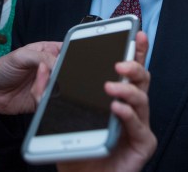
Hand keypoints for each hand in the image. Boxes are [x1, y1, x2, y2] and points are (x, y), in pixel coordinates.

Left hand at [0, 41, 60, 114]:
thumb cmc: (2, 68)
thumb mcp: (21, 56)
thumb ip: (42, 57)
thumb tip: (58, 63)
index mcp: (47, 52)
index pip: (66, 50)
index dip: (70, 55)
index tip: (64, 60)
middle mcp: (50, 68)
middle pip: (66, 70)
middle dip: (59, 73)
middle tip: (47, 73)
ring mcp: (48, 83)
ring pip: (60, 85)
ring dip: (48, 86)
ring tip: (35, 85)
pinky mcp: (44, 98)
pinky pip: (50, 99)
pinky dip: (42, 96)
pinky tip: (33, 93)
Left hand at [57, 32, 155, 171]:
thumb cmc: (76, 153)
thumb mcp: (55, 119)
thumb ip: (47, 94)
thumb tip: (44, 68)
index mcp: (115, 98)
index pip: (127, 69)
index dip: (134, 50)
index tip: (134, 32)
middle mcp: (131, 108)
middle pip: (142, 78)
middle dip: (134, 63)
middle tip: (118, 63)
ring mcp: (139, 125)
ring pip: (143, 98)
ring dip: (127, 89)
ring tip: (110, 87)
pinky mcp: (143, 144)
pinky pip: (139, 126)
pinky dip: (127, 115)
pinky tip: (116, 109)